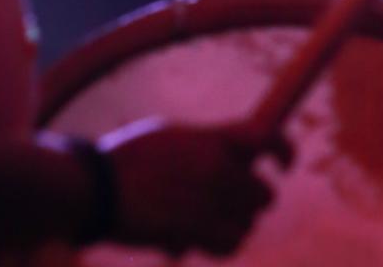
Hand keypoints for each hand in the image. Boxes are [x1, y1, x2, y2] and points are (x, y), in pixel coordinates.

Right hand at [100, 117, 290, 254]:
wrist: (96, 187)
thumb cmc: (128, 159)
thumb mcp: (173, 136)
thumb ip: (207, 145)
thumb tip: (231, 160)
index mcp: (215, 137)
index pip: (269, 138)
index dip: (286, 152)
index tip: (286, 166)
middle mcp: (219, 167)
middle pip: (263, 192)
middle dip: (254, 202)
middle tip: (234, 207)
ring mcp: (208, 200)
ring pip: (248, 222)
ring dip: (236, 226)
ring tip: (213, 225)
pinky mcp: (194, 230)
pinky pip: (229, 244)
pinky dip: (223, 246)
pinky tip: (207, 243)